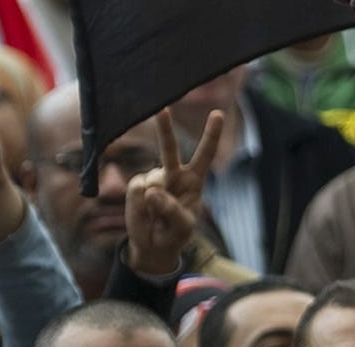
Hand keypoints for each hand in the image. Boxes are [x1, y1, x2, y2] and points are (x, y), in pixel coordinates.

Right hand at [125, 108, 223, 275]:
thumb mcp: (182, 227)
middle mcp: (174, 174)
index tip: (217, 113)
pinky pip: (136, 190)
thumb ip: (172, 210)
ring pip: (151, 181)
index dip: (211, 134)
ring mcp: (154, 178)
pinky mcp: (137, 186)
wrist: (153, 245)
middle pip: (169, 148)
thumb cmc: (175, 233)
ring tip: (157, 217)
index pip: (205, 153)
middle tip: (161, 109)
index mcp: (194, 179)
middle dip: (165, 128)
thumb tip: (152, 191)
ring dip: (152, 202)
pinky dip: (139, 206)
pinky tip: (145, 213)